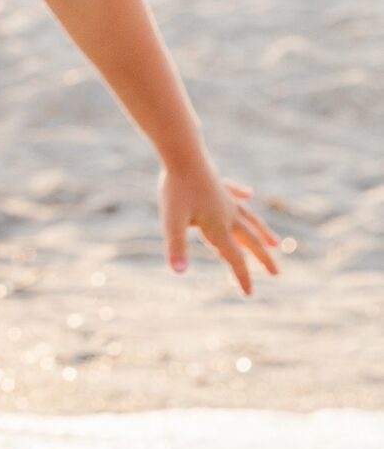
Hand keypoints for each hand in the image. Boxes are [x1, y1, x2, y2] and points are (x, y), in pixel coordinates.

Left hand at [160, 161, 279, 295]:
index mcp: (218, 227)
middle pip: (250, 241)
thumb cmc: (176, 189)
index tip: (250, 294)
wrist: (183, 155)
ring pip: (249, 220)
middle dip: (263, 259)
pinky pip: (235, 194)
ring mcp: (226, 199)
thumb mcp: (172, 222)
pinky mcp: (219, 185)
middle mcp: (228, 214)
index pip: (234, 258)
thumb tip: (179, 272)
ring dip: (262, 233)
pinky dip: (242, 196)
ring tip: (275, 243)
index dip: (242, 277)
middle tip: (277, 273)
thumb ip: (176, 248)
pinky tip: (249, 194)